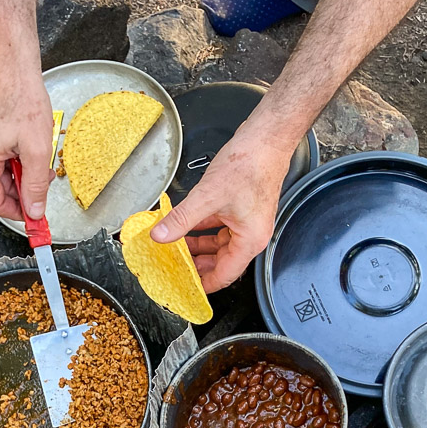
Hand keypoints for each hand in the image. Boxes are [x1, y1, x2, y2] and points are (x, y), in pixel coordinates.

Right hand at [0, 61, 53, 220]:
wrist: (12, 65)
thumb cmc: (20, 96)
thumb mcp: (36, 149)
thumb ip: (35, 184)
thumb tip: (34, 210)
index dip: (17, 213)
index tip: (35, 216)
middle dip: (23, 191)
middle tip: (44, 183)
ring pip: (1, 175)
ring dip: (23, 174)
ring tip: (40, 160)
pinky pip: (1, 160)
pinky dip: (18, 161)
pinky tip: (32, 149)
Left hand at [150, 130, 294, 291]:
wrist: (266, 139)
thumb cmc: (250, 165)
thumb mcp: (208, 196)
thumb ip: (182, 219)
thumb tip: (160, 235)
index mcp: (250, 240)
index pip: (224, 275)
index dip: (203, 284)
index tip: (185, 288)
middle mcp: (251, 235)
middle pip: (221, 262)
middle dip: (196, 265)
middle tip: (174, 267)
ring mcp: (247, 222)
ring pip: (219, 244)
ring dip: (197, 246)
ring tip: (175, 247)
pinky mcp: (241, 209)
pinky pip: (219, 227)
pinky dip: (202, 229)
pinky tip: (186, 226)